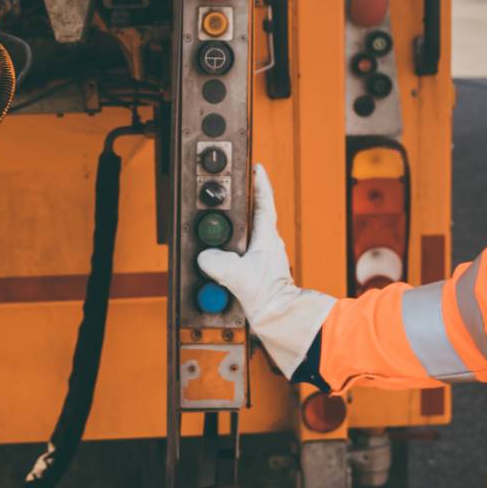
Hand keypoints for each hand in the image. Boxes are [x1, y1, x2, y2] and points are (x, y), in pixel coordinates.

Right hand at [196, 162, 335, 378]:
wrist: (280, 319)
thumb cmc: (269, 296)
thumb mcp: (238, 274)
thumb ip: (218, 261)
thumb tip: (205, 256)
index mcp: (267, 237)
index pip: (264, 202)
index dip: (259, 183)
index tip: (255, 167)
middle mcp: (268, 245)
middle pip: (251, 217)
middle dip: (238, 207)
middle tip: (226, 197)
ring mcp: (264, 259)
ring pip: (245, 238)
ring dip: (231, 235)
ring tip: (215, 235)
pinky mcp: (258, 274)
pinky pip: (241, 257)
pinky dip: (230, 256)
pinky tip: (219, 264)